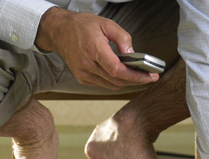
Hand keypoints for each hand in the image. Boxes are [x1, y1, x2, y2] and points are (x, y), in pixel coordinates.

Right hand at [35, 7, 158, 89]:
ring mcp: (83, 73)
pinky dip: (115, 82)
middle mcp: (87, 64)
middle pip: (116, 80)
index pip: (117, 70)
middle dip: (135, 81)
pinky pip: (103, 84)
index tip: (149, 76)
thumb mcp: (106, 24)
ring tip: (139, 77)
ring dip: (126, 83)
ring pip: (111, 85)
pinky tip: (123, 76)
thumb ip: (122, 38)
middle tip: (149, 77)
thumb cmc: (81, 26)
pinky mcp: (82, 78)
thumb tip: (132, 54)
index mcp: (94, 49)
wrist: (59, 31)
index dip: (135, 76)